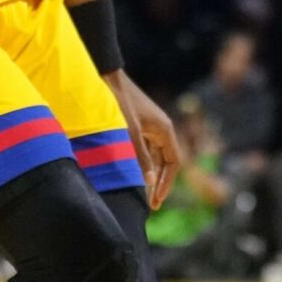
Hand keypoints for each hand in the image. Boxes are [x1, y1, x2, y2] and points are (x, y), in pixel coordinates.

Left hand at [104, 71, 179, 208]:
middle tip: (151, 204)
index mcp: (164, 130)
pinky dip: (141, 162)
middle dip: (159, 183)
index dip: (166, 183)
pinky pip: (145, 148)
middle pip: (165, 162)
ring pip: (154, 156)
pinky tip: (131, 173)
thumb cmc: (118, 102)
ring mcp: (150, 126)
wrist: (108, 76)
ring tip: (140, 193)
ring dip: (149, 174)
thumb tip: (148, 181)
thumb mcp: (129, 132)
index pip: (173, 163)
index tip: (156, 201)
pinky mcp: (139, 124)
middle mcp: (161, 128)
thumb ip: (139, 156)